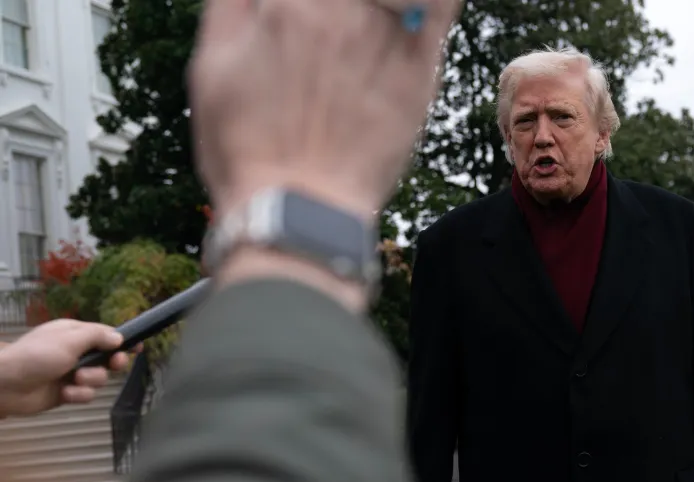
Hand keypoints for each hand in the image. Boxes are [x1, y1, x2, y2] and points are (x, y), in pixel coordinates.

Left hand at [0, 320, 134, 417]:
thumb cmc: (35, 356)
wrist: (5, 385)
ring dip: (91, 381)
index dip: (122, 342)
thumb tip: (119, 337)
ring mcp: (71, 373)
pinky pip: (86, 395)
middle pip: (107, 358)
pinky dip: (78, 395)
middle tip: (113, 365)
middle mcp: (75, 352)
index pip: (106, 335)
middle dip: (111, 363)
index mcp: (74, 334)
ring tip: (74, 381)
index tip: (137, 348)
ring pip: (99, 379)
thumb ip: (98, 337)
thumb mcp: (70, 340)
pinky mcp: (67, 393)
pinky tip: (65, 394)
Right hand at [188, 0, 462, 223]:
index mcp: (284, 4)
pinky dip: (440, 0)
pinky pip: (443, 6)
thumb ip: (230, 5)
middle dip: (346, 3)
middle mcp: (338, 10)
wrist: (301, 210)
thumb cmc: (248, 149)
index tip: (304, 10)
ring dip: (388, 0)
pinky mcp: (419, 71)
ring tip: (380, 14)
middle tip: (339, 20)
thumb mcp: (211, 68)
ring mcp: (383, 39)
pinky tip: (423, 6)